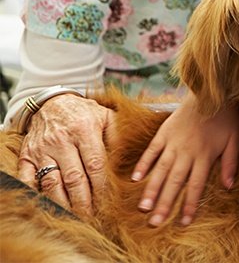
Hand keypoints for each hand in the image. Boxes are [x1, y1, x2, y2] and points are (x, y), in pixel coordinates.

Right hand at [16, 94, 111, 215]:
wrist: (52, 102)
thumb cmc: (84, 113)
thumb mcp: (106, 116)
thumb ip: (119, 136)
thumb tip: (131, 159)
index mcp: (85, 130)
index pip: (95, 165)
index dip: (102, 187)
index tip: (108, 203)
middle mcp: (62, 140)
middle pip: (74, 178)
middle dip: (84, 201)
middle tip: (92, 217)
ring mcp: (42, 149)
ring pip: (51, 182)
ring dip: (63, 202)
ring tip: (74, 216)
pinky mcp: (27, 155)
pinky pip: (27, 178)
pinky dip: (34, 193)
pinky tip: (46, 205)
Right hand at [130, 94, 238, 225]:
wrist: (212, 91)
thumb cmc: (226, 117)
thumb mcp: (234, 139)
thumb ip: (230, 163)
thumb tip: (229, 186)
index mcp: (204, 156)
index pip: (195, 186)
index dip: (189, 205)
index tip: (183, 222)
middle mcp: (187, 152)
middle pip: (175, 182)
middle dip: (165, 204)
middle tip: (155, 223)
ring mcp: (173, 142)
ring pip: (161, 170)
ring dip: (151, 189)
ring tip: (143, 208)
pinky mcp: (164, 131)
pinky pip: (151, 150)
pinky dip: (144, 164)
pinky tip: (136, 179)